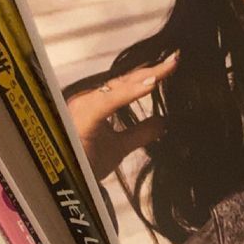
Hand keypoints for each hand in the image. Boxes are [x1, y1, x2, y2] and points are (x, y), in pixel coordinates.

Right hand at [67, 51, 178, 176]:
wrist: (67, 186)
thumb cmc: (84, 165)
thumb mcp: (120, 147)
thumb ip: (140, 133)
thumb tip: (164, 122)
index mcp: (93, 103)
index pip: (126, 84)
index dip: (149, 74)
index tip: (173, 63)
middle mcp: (87, 99)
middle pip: (125, 80)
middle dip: (152, 68)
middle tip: (177, 57)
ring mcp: (83, 105)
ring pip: (119, 85)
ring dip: (146, 75)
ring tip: (170, 66)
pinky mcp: (83, 116)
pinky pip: (111, 101)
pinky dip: (132, 92)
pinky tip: (151, 84)